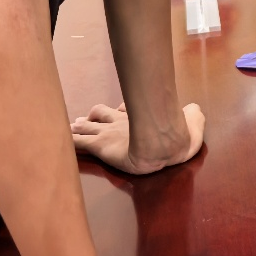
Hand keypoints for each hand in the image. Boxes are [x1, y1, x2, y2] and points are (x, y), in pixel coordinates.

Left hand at [71, 101, 203, 173]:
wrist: (164, 147)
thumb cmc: (179, 136)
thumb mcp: (194, 121)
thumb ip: (193, 115)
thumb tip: (193, 108)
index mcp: (143, 116)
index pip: (125, 109)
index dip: (121, 110)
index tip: (120, 111)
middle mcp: (122, 121)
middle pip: (101, 113)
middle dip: (93, 116)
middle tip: (84, 119)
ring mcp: (109, 133)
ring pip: (86, 126)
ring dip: (78, 127)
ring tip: (70, 128)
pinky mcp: (100, 147)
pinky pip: (79, 143)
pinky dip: (69, 142)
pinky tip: (60, 143)